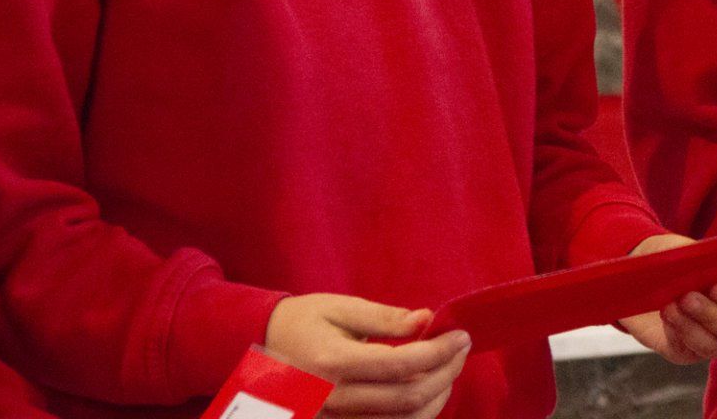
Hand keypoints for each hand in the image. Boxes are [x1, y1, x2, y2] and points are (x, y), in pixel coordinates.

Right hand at [264, 294, 470, 418]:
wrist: (254, 349)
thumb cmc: (302, 322)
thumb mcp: (341, 308)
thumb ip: (385, 318)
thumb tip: (427, 320)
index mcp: (333, 362)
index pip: (400, 365)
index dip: (439, 353)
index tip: (462, 336)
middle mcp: (331, 399)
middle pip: (406, 400)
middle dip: (445, 374)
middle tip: (462, 350)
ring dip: (435, 399)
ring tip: (449, 371)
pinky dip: (413, 416)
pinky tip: (427, 394)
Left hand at [617, 234, 716, 364]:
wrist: (646, 280)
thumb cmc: (673, 260)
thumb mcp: (680, 250)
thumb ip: (694, 256)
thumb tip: (697, 262)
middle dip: (710, 313)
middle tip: (687, 297)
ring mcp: (714, 339)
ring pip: (714, 345)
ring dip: (691, 327)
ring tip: (670, 307)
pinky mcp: (689, 352)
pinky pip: (688, 351)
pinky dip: (676, 334)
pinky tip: (666, 316)